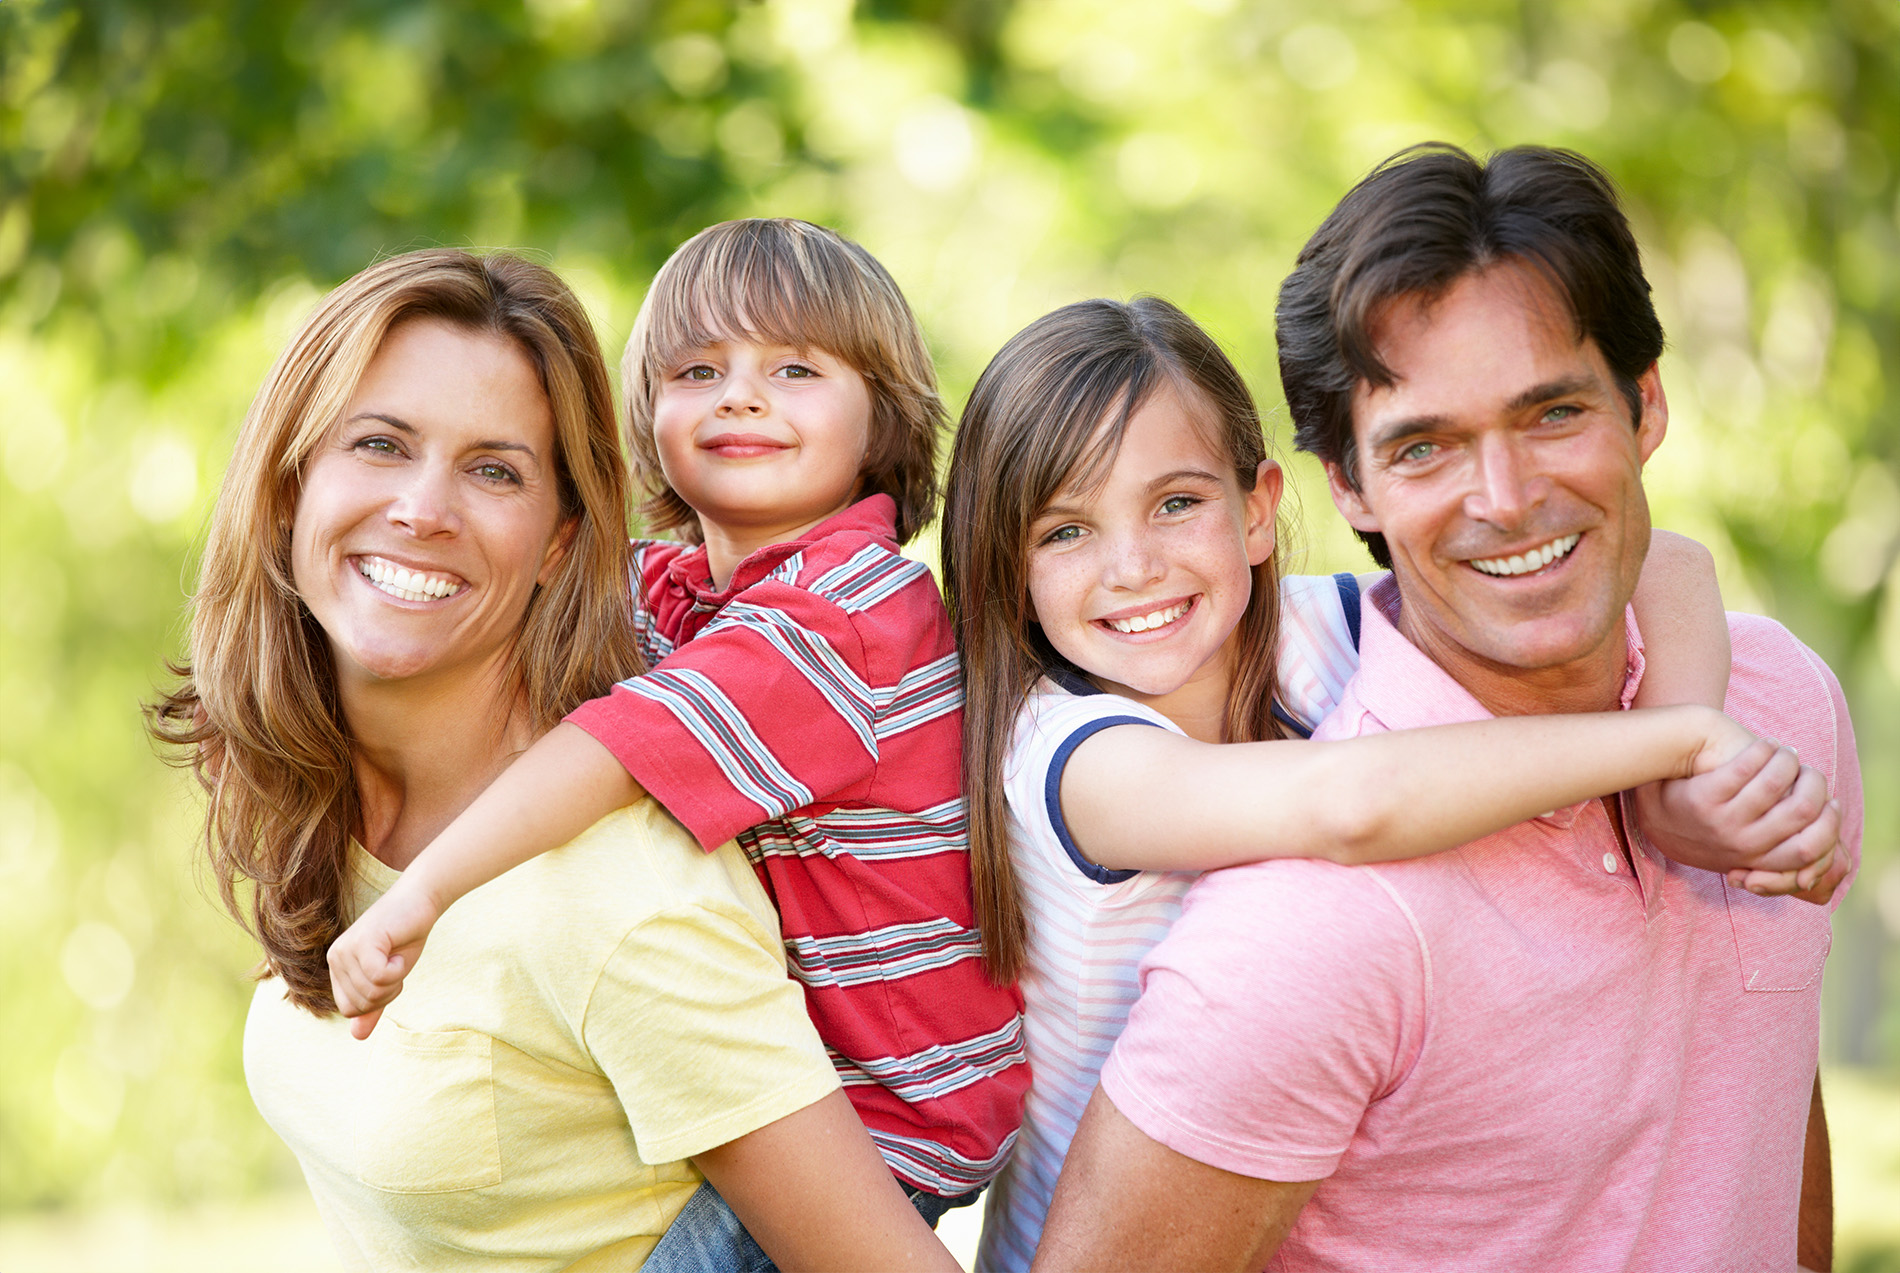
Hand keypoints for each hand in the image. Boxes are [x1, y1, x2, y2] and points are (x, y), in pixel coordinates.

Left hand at [326, 875, 442, 1038]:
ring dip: (395, 979)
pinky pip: (380, 978)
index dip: (377, 999)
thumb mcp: (389, 977)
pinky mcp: (363, 943)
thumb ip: (373, 1005)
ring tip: (397, 953)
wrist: (420, 900)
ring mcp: (346, 950)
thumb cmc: (405, 937)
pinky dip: (398, 970)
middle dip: (388, 990)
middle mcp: (335, 958)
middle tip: (396, 961)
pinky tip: (399, 950)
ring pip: (371, 992)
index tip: (389, 973)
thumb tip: (358, 1037)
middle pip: (361, 1003)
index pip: (350, 1009)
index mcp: (337, 967)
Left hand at [1634, 733, 1841, 902]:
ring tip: (1785, 752)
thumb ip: (1775, 858)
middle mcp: (1742, 845)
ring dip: (1787, 761)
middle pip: (1800, 811)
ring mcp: (1722, 821)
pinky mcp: (1703, 797)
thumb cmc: (1711, 831)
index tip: (1829, 802)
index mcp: (1756, 859)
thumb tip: (1812, 875)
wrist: (1654, 820)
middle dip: (1812, 784)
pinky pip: (1745, 768)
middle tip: (1808, 769)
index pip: (1810, 849)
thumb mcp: (1740, 855)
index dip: (1827, 824)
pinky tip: (1764, 744)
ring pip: (1775, 784)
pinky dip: (1762, 751)